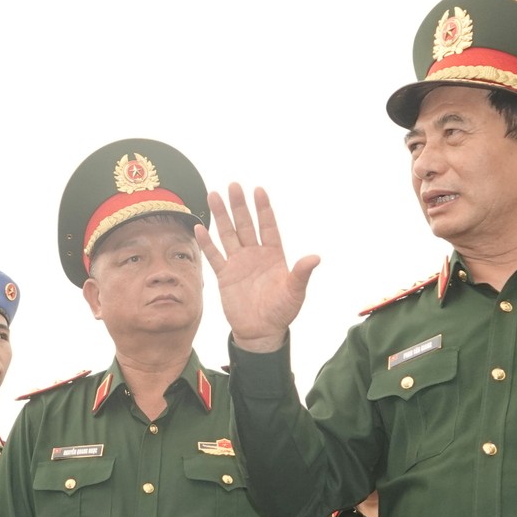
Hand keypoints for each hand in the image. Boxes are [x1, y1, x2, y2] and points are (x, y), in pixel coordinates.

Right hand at [195, 183, 320, 352]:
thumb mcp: (295, 292)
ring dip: (221, 216)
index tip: (258, 190)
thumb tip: (316, 257)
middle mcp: (255, 254)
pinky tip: (200, 228)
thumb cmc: (282, 311)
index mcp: (274, 255)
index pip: (268, 226)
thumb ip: (301, 273)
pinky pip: (214, 256)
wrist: (261, 331)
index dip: (263, 209)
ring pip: (228, 234)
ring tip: (213, 196)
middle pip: (245, 225)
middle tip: (233, 185)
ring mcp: (238, 263)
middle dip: (239, 206)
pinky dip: (207, 243)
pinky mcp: (225, 276)